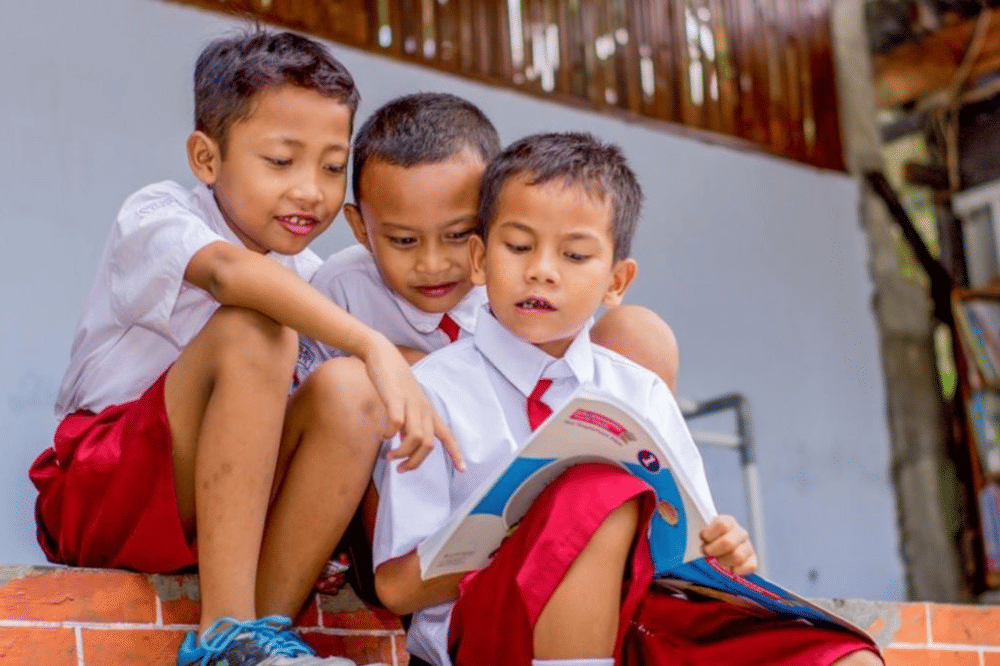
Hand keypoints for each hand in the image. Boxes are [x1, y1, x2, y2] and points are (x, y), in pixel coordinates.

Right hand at [360, 333, 464, 471]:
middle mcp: (423, 409)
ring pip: (417, 437)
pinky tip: (383, 436)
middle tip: (401, 469)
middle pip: (429, 444)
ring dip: (402, 452)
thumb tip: (404, 444)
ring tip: (390, 457)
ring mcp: (410, 403)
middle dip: (415, 462)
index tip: (462, 469)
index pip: (448, 435)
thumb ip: (409, 424)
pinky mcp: (395, 398)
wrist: (383, 355)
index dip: (456, 453)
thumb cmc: (395, 383)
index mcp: (428, 412)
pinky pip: (397, 423)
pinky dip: (390, 434)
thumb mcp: (408, 405)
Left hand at [700, 515, 756, 575]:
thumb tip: (700, 547)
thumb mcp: (702, 535)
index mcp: (728, 522)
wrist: (715, 550)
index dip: (709, 534)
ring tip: (716, 562)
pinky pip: (750, 566)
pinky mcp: (752, 560)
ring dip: (723, 562)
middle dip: (713, 551)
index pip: (721, 525)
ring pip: (737, 557)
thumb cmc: (706, 541)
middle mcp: (740, 533)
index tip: (702, 540)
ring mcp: (748, 547)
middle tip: (706, 553)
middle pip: (728, 543)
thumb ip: (700, 537)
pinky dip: (737, 570)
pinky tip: (727, 568)